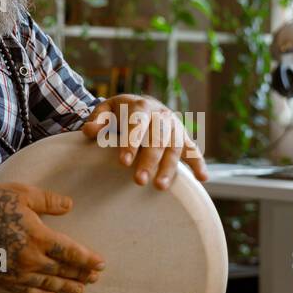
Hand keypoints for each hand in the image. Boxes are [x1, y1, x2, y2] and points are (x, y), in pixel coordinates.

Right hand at [0, 183, 104, 292]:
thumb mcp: (22, 193)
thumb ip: (48, 201)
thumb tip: (70, 205)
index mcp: (37, 236)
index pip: (70, 252)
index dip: (87, 260)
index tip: (101, 264)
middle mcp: (29, 258)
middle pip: (62, 271)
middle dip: (81, 275)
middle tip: (95, 279)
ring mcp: (15, 272)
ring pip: (47, 284)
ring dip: (65, 287)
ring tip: (80, 290)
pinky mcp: (2, 279)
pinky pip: (26, 292)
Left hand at [80, 94, 208, 189]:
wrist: (142, 104)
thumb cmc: (120, 112)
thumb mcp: (106, 110)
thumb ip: (97, 120)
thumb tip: (89, 131)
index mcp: (140, 106)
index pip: (137, 124)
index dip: (131, 142)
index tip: (124, 162)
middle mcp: (161, 115)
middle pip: (157, 139)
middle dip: (149, 160)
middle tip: (139, 181)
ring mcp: (174, 127)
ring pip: (174, 147)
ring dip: (169, 167)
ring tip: (159, 187)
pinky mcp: (183, 137)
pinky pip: (193, 150)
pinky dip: (198, 163)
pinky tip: (202, 178)